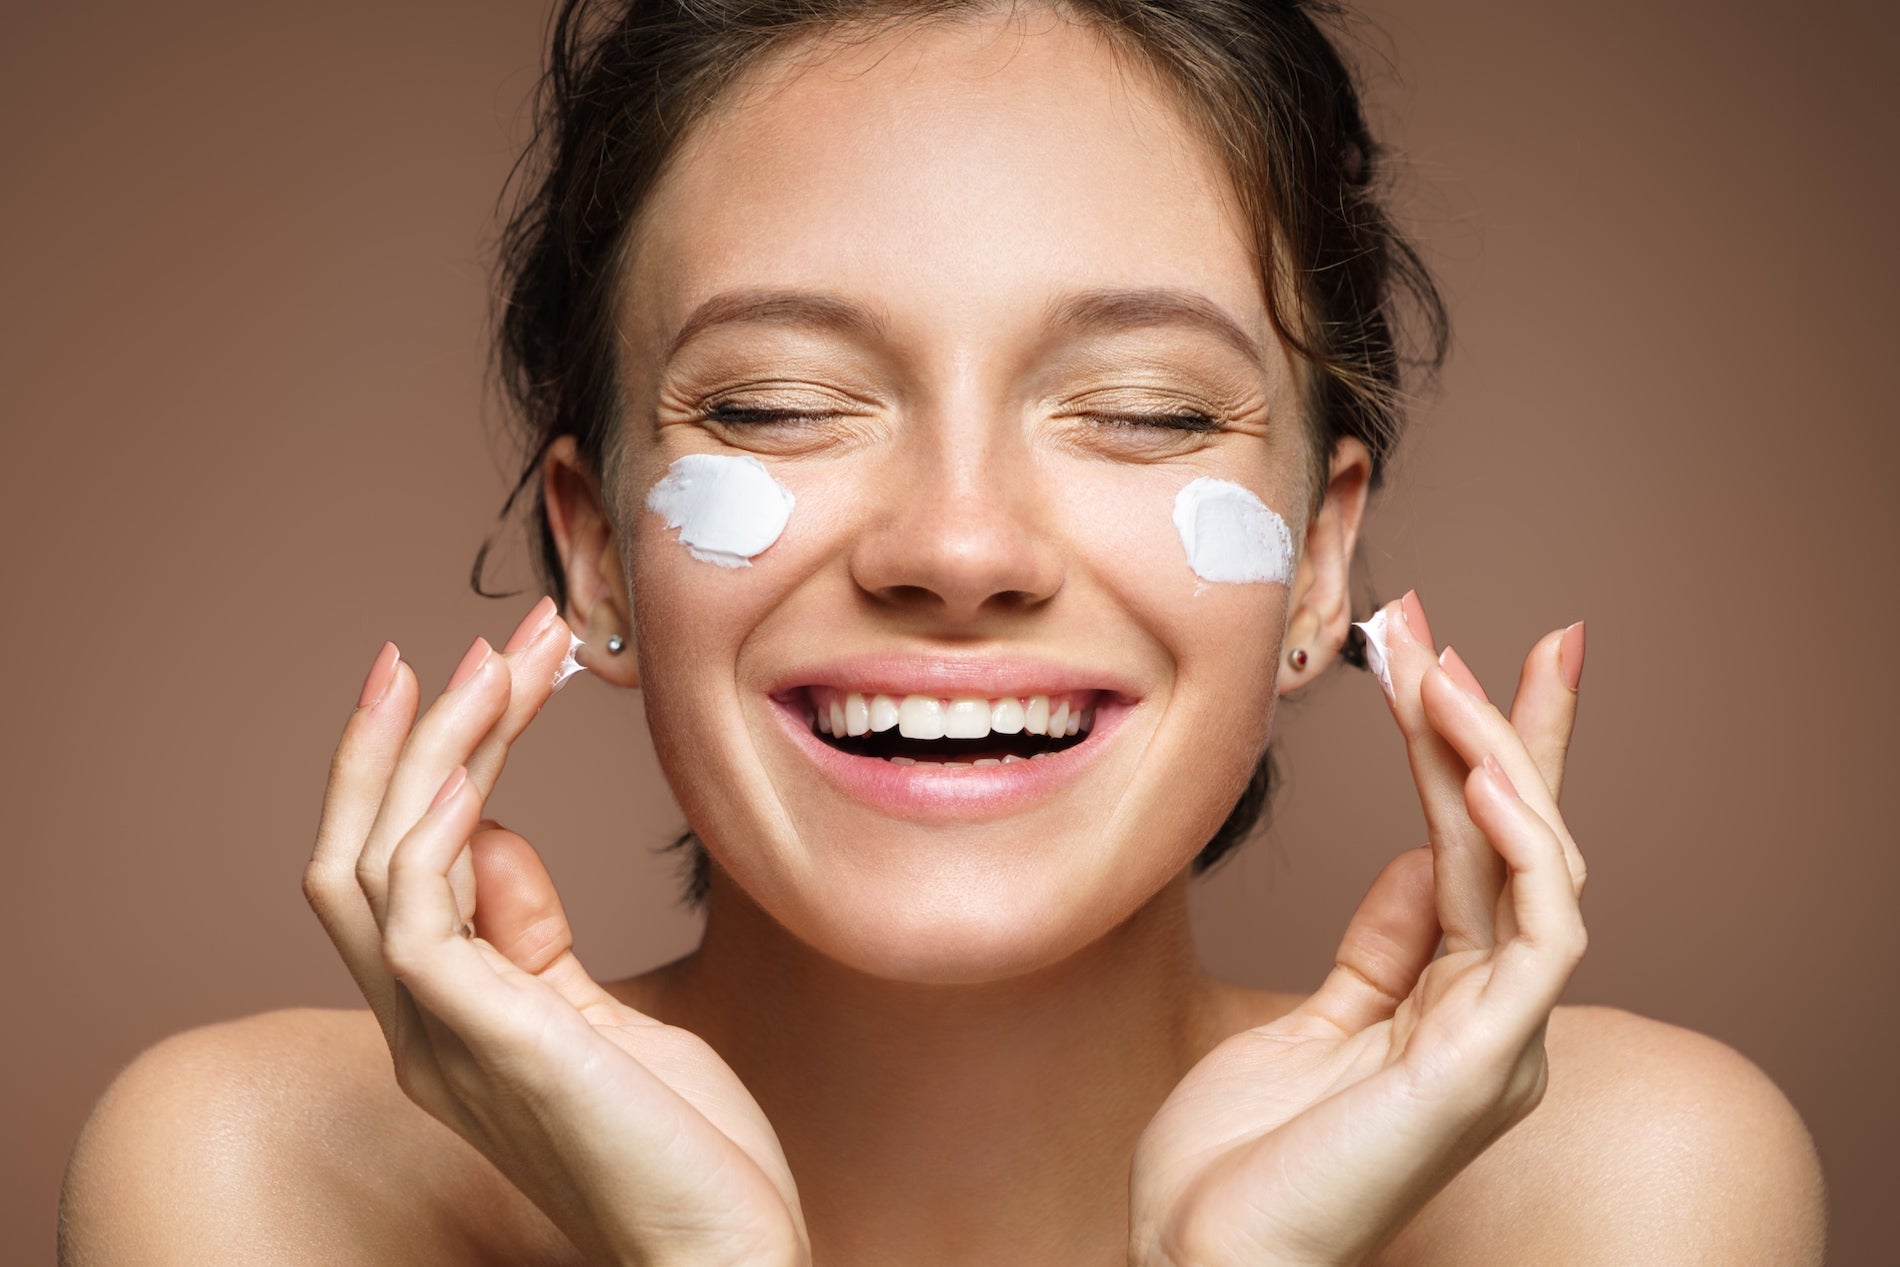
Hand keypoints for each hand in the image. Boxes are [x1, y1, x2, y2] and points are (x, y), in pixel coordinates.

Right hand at [302, 598, 808, 1266]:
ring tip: (497, 661)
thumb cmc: (681, 1147)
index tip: (476, 676)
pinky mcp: (482, 1042)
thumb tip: (492, 835)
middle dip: (397, 740)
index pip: (396, 868)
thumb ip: (532, 936)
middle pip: (354, 854)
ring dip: (433, 749)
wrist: (720, 1256)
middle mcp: (420, 1025)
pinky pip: (415, 918)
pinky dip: (429, 830)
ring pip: (375, 864)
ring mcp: (439, 1037)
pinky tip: (471, 769)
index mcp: (447, 1016)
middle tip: (459, 643)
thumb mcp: (601, 1017)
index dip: (419, 767)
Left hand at [1129, 592, 1587, 1266]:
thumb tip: (1421, 857)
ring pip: (1535, 869)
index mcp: (1456, 1002)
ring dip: (1492, 758)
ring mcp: (1499, 1042)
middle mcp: (1495, 1015)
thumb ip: (1384, 944)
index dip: (1486, 752)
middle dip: (1506, 726)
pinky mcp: (1484, 1067)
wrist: (1200, 1255)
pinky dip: (1521, 852)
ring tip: (1440, 673)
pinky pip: (1537, 939)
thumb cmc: (1243, 1153)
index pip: (1485, 851)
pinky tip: (1478, 778)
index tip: (1462, 657)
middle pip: (1521, 842)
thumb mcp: (1317, 1018)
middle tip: (1475, 626)